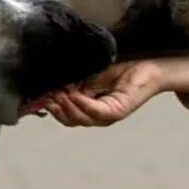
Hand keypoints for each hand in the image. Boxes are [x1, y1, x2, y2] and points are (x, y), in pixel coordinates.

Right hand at [41, 60, 165, 126]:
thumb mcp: (91, 75)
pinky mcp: (117, 111)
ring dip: (66, 107)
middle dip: (55, 109)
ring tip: (57, 94)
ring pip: (80, 119)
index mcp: (91, 108)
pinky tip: (73, 94)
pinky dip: (81, 104)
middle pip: (70, 121)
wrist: (149, 68)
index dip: (52, 107)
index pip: (66, 114)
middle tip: (46, 96)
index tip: (39, 96)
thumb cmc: (123, 71)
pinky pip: (95, 111)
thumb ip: (74, 83)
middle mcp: (98, 116)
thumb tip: (51, 86)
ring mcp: (108, 116)